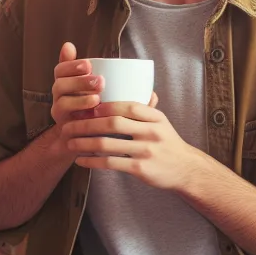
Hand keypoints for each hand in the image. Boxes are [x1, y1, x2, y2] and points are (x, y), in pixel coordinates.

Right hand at [51, 42, 103, 134]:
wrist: (85, 139)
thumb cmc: (92, 106)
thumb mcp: (90, 86)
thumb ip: (82, 69)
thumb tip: (67, 44)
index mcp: (64, 84)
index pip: (60, 70)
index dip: (71, 66)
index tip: (88, 64)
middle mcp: (58, 98)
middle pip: (60, 86)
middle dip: (79, 82)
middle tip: (100, 81)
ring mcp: (60, 116)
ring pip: (62, 105)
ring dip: (79, 100)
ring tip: (97, 99)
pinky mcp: (66, 132)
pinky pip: (68, 127)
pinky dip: (81, 121)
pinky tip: (95, 119)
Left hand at [61, 96, 201, 191]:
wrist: (187, 170)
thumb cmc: (168, 143)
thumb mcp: (161, 122)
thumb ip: (144, 108)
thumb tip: (126, 84)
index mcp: (155, 117)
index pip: (127, 105)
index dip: (104, 105)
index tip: (85, 106)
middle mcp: (151, 132)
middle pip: (112, 123)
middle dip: (86, 124)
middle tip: (68, 125)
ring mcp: (146, 151)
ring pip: (107, 144)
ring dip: (83, 143)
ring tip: (69, 143)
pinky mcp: (140, 169)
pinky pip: (110, 163)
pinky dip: (92, 161)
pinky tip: (80, 160)